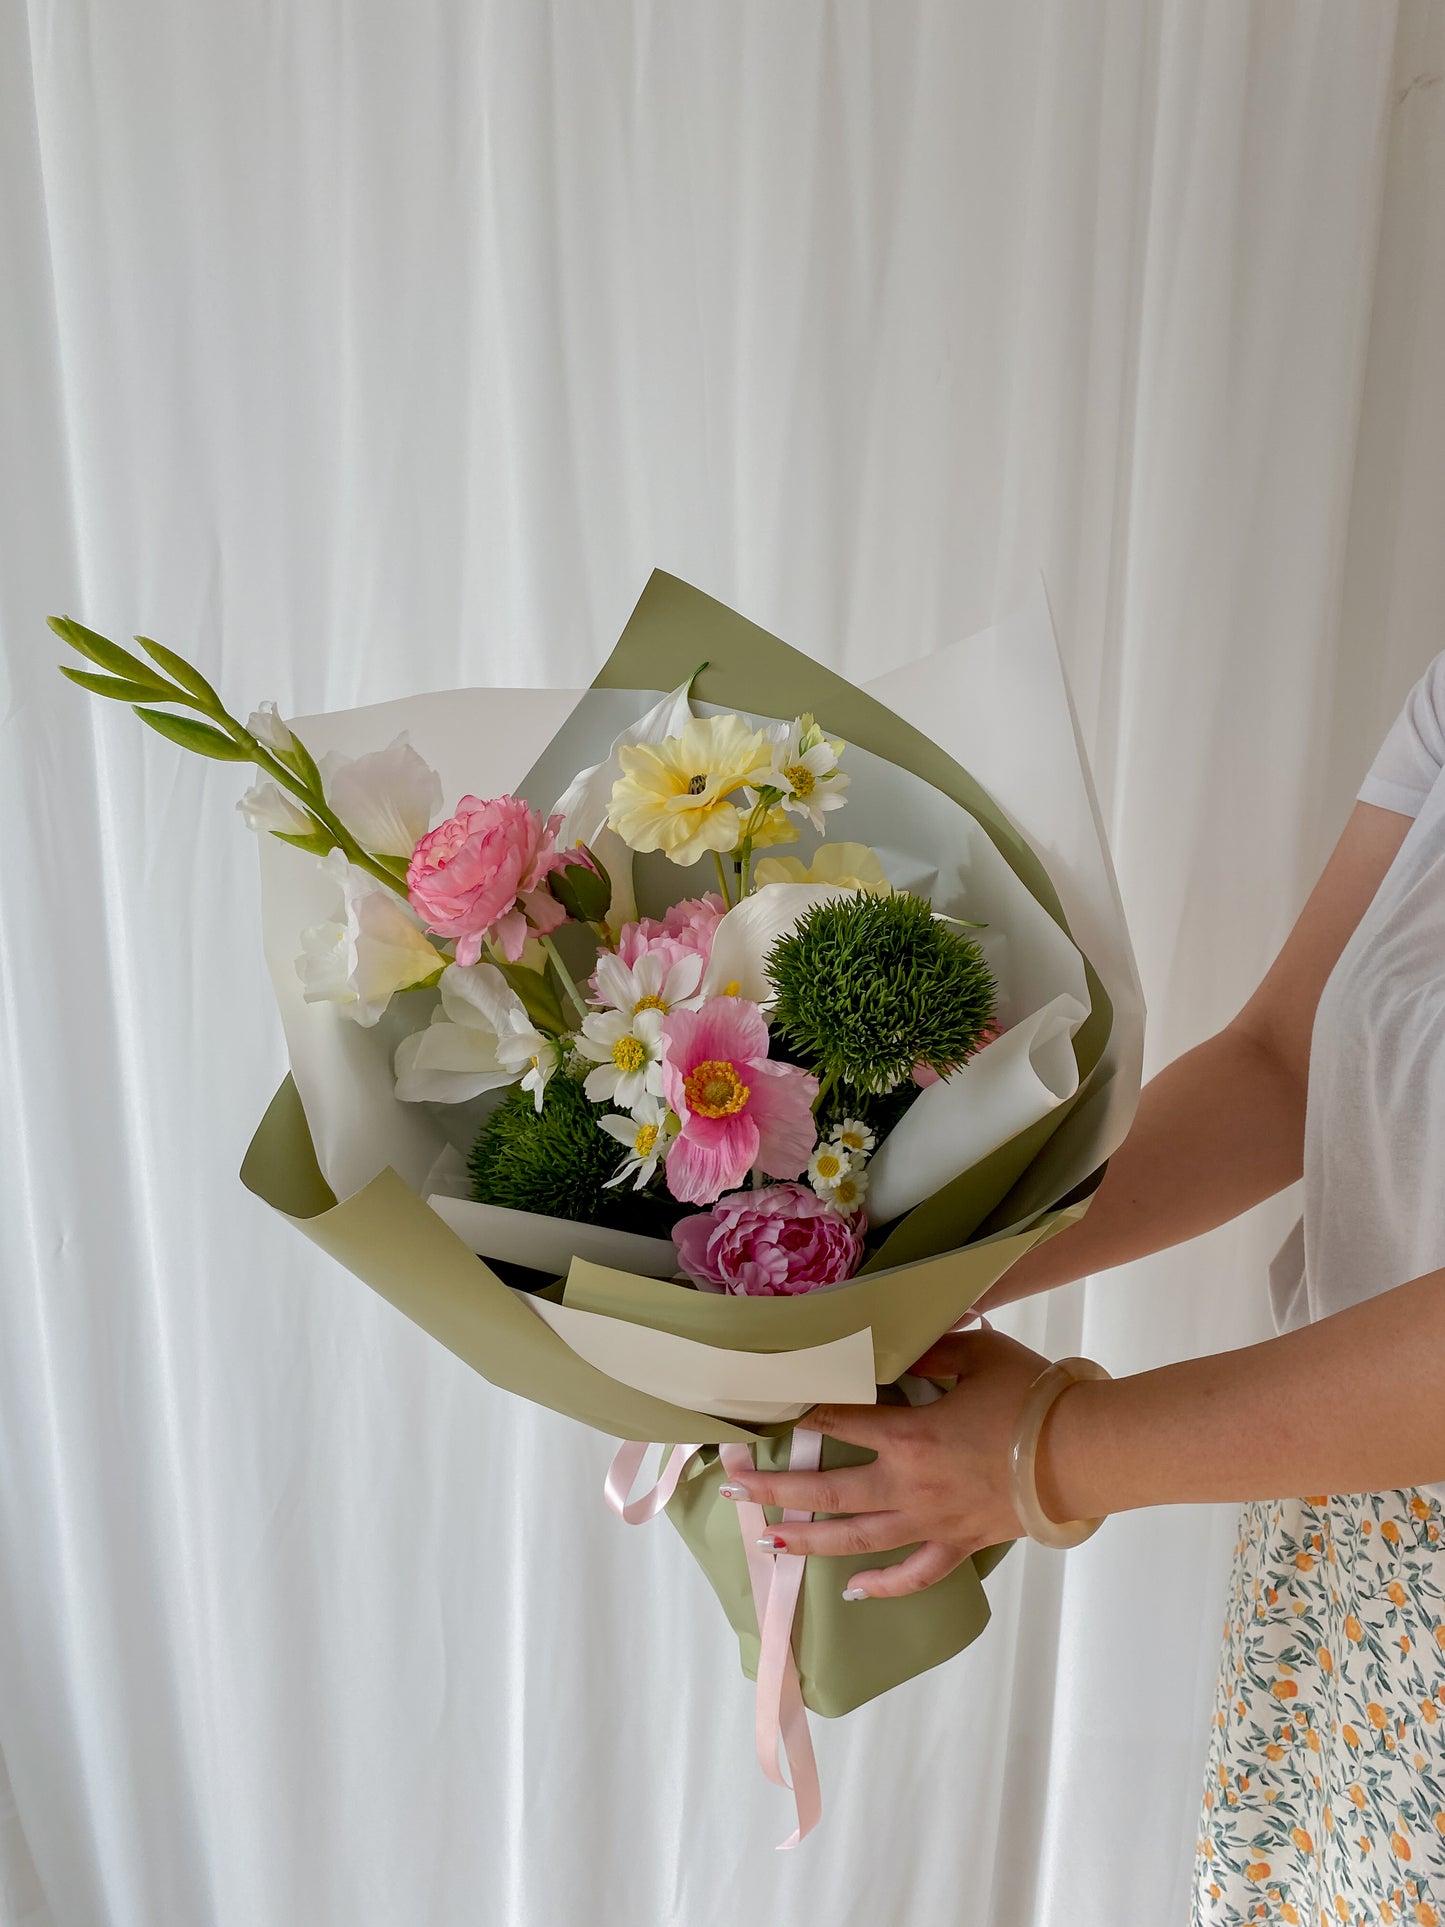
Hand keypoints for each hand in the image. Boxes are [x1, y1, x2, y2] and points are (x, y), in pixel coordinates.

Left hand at [729, 1329, 1053, 1598]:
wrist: (1085, 1454)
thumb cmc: (1033, 1399)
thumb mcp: (978, 1355)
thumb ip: (932, 1349)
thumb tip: (899, 1343)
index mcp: (909, 1435)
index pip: (838, 1421)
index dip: (798, 1413)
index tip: (762, 1411)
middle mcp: (909, 1485)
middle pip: (827, 1491)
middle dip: (774, 1488)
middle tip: (733, 1488)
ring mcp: (932, 1522)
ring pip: (856, 1540)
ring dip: (808, 1541)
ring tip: (768, 1540)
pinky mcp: (958, 1545)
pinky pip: (914, 1575)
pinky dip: (882, 1587)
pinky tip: (852, 1592)